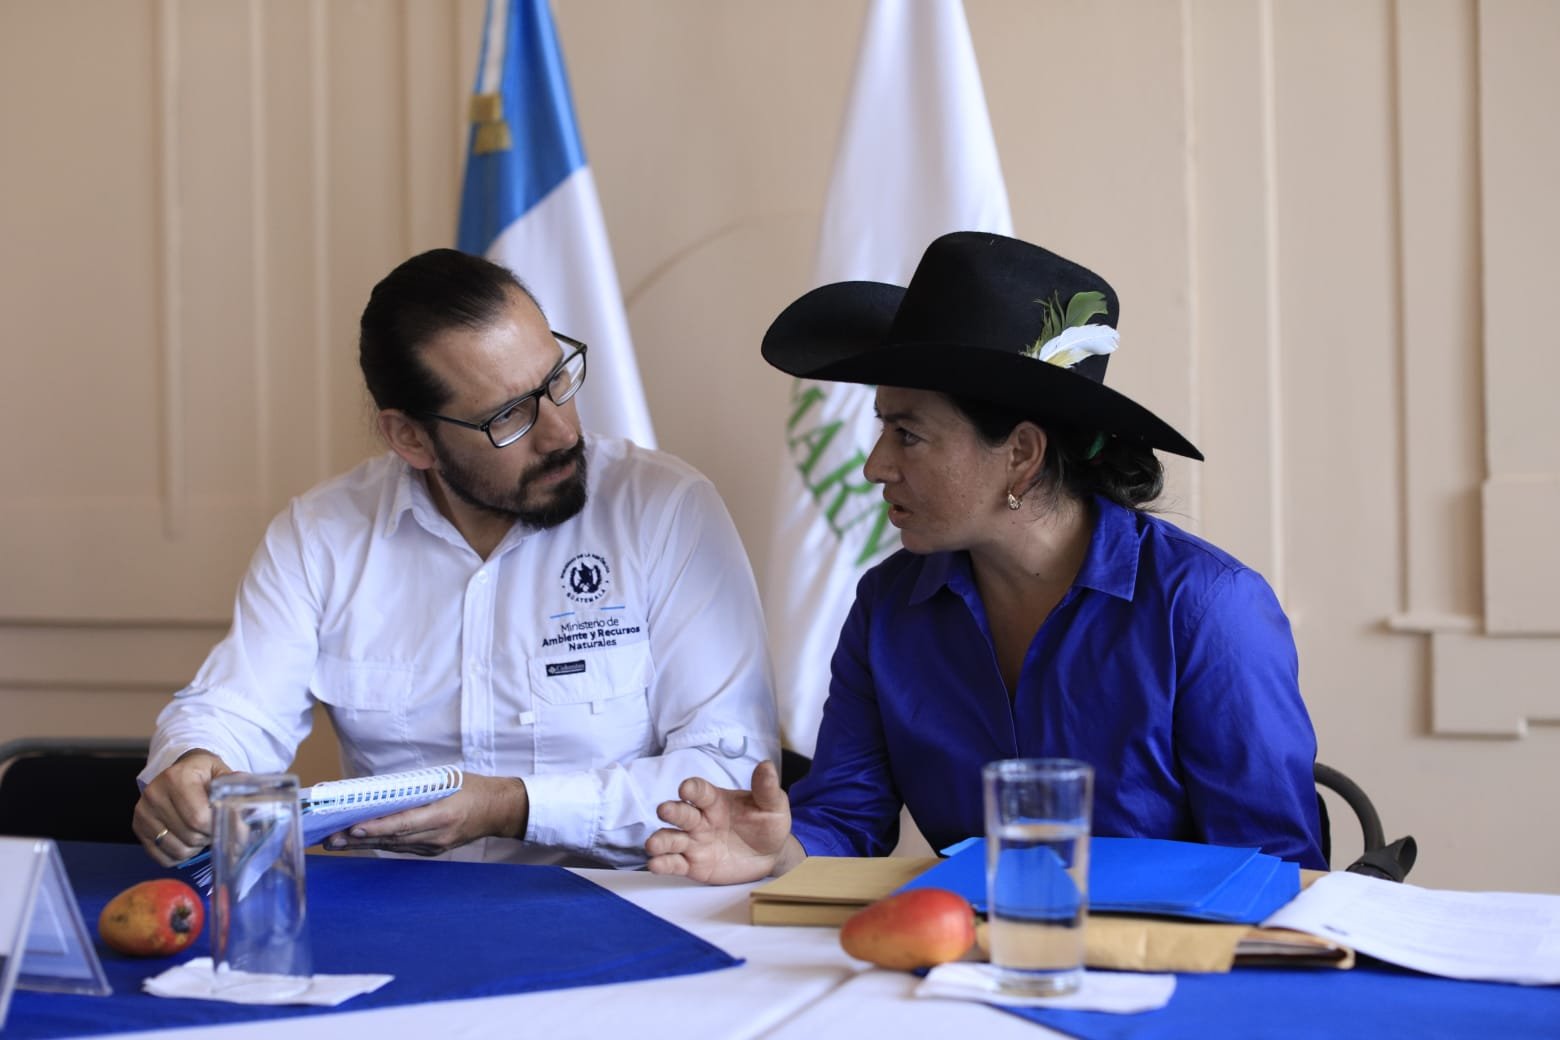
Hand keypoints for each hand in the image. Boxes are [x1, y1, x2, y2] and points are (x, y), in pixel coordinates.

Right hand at [134, 750, 232, 866]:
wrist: (179, 771)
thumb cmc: (203, 774)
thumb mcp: (220, 772)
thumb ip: (235, 787)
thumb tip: (249, 806)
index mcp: (176, 779)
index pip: (199, 818)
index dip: (218, 827)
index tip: (228, 824)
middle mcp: (154, 795)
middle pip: (190, 836)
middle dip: (209, 837)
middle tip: (215, 828)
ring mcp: (143, 814)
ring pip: (177, 850)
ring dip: (196, 848)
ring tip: (201, 832)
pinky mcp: (138, 829)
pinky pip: (163, 858)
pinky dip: (180, 856)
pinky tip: (187, 841)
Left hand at [321, 773, 527, 855]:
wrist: (499, 810)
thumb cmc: (473, 789)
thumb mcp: (448, 780)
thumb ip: (417, 788)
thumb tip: (383, 792)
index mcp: (443, 815)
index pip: (403, 824)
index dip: (376, 828)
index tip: (352, 828)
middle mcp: (437, 835)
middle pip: (392, 839)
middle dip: (359, 840)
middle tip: (331, 839)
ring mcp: (435, 846)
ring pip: (393, 846)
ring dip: (364, 844)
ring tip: (337, 842)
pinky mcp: (433, 850)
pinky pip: (402, 847)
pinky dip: (381, 843)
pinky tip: (361, 841)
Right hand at [645, 760, 802, 884]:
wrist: (770, 855)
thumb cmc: (768, 824)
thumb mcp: (773, 806)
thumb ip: (766, 788)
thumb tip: (766, 765)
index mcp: (715, 801)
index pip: (699, 790)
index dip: (692, 788)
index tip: (686, 788)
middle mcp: (699, 819)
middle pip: (680, 813)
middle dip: (671, 811)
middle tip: (664, 810)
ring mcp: (694, 842)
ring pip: (671, 838)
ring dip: (660, 840)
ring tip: (653, 845)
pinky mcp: (692, 864)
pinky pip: (673, 863)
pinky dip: (662, 864)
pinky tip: (655, 864)